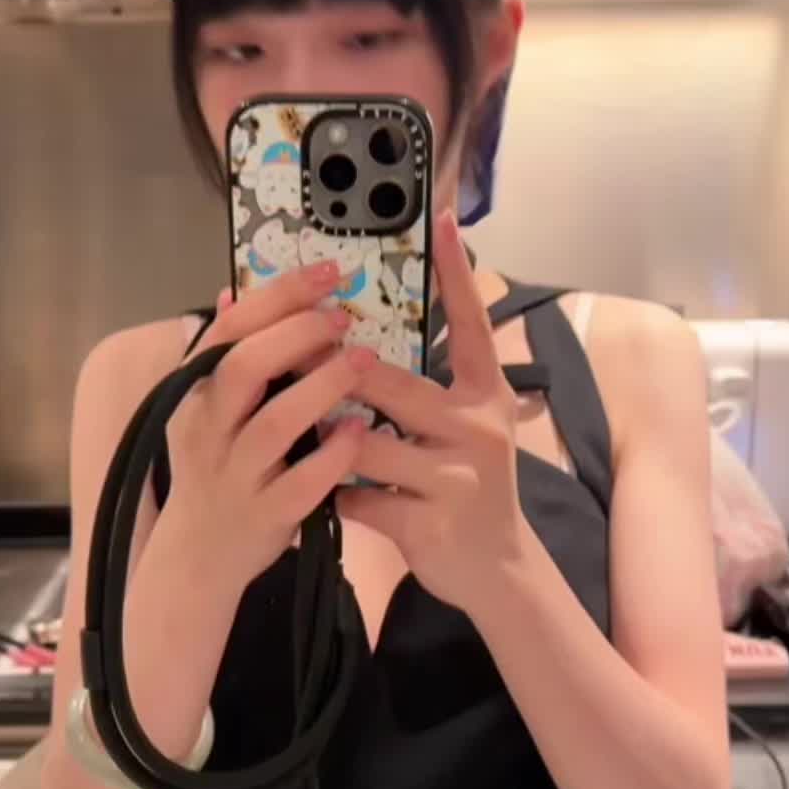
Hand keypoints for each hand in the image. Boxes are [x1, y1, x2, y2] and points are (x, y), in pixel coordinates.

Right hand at [164, 262, 372, 594]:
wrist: (197, 557)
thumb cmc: (215, 471)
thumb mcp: (206, 411)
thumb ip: (222, 356)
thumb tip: (231, 295)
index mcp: (194, 394)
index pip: (228, 330)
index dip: (278, 296)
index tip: (327, 271)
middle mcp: (207, 430)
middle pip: (244, 367)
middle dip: (298, 333)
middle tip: (345, 318)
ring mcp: (234, 475)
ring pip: (275, 423)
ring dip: (322, 386)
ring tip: (363, 361)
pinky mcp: (264, 516)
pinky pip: (302, 482)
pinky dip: (333, 454)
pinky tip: (360, 429)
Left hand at [337, 212, 529, 616]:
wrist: (494, 569)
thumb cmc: (462, 483)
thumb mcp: (463, 425)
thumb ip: (426, 382)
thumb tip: (368, 335)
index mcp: (487, 395)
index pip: (473, 324)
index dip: (456, 273)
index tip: (439, 220)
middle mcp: (478, 429)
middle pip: (390, 385)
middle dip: (336, 373)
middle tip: (295, 354)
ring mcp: (455, 478)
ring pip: (363, 445)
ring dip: (327, 442)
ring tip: (308, 438)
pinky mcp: (428, 524)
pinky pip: (356, 496)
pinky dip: (335, 494)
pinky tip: (329, 494)